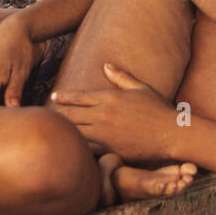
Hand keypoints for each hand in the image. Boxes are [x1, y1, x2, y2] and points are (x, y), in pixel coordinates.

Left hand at [50, 64, 175, 162]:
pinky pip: (87, 150)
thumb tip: (106, 65)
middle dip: (57, 114)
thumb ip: (121, 77)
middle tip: (43, 115)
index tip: (53, 98)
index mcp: (110, 97)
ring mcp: (106, 134)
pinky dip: (77, 148)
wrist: (172, 133)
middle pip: (71, 114)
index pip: (79, 96)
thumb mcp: (140, 88)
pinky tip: (68, 149)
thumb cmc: (158, 109)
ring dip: (63, 131)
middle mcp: (104, 114)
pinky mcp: (110, 150)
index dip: (63, 97)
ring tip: (51, 131)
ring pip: (76, 132)